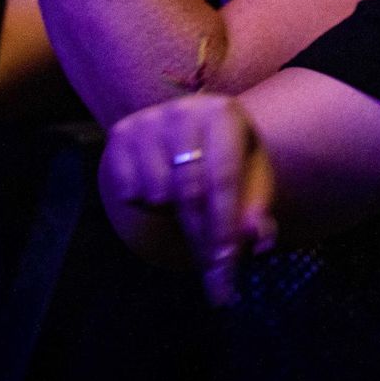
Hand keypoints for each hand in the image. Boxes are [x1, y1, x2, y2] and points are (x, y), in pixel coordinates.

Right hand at [101, 95, 276, 305]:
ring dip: (171, 211)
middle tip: (211, 270)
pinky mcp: (120, 133)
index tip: (224, 264)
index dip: (225, 224)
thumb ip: (257, 211)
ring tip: (182, 199)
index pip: (224, 179)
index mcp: (224, 114)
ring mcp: (149, 120)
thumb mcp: (248, 181)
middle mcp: (184, 110)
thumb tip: (258, 237)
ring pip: (158, 193)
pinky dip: (144, 202)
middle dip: (202, 235)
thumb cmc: (225, 163)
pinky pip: (129, 190)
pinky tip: (156, 185)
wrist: (183, 135)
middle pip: (190, 190)